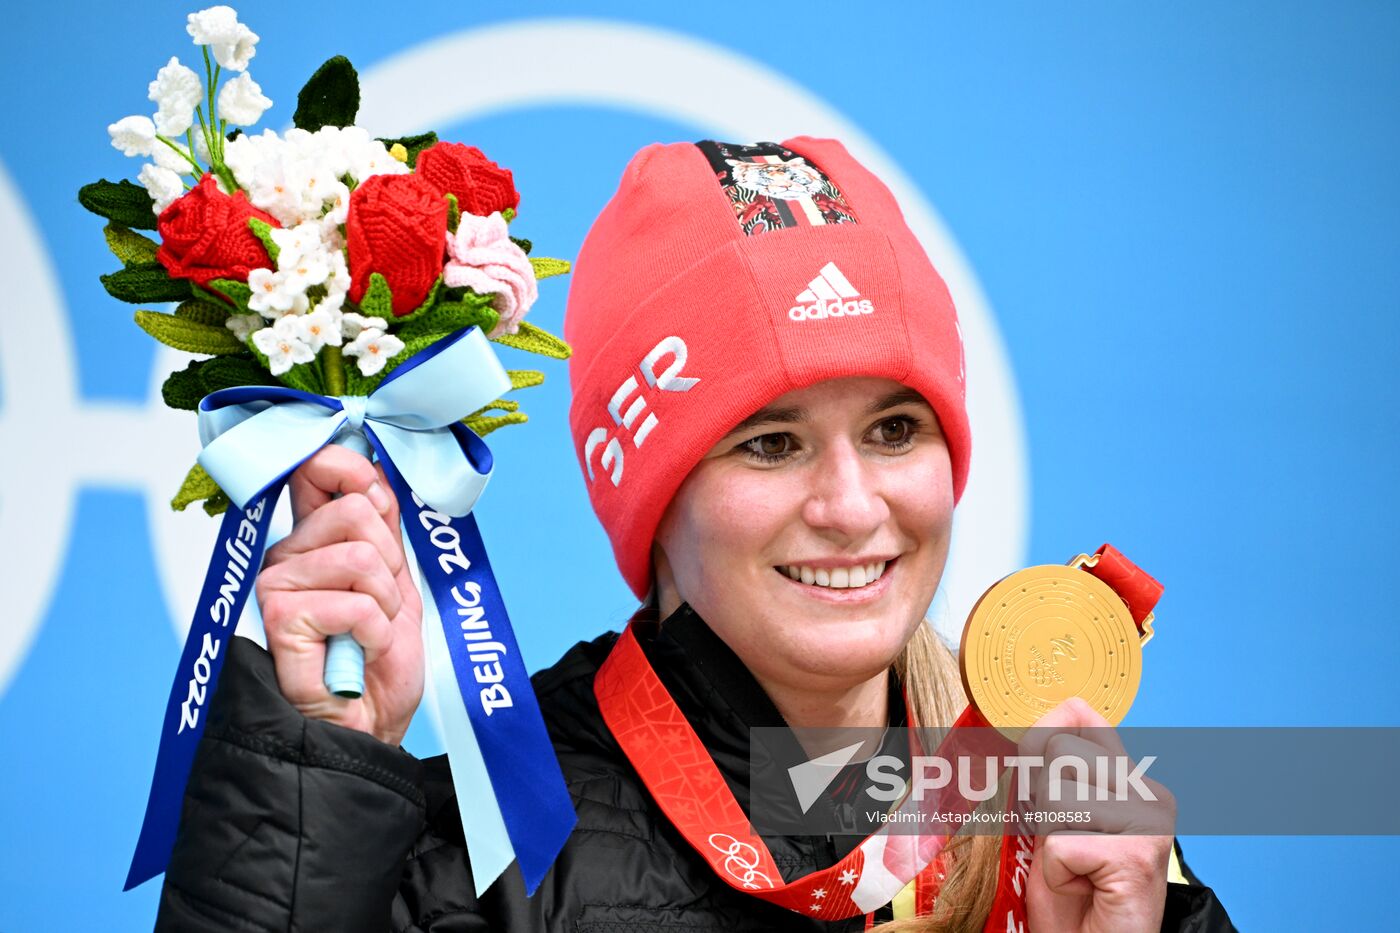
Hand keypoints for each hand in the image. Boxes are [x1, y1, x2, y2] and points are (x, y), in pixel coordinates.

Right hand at [256, 444, 423, 744]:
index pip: (318, 469)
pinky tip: (358, 653)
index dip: (356, 473)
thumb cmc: (377, 659)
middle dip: (390, 563)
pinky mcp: (279, 617)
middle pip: (355, 510)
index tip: (381, 506)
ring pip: (360, 555)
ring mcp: (276, 584)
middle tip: (381, 606)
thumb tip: (375, 473)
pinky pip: (356, 603)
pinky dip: (375, 632)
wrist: (369, 724)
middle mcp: (286, 554)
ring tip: (369, 633)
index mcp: (312, 538)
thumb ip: (384, 526)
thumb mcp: (396, 580)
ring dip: (385, 603)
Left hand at [1021, 698, 1175, 932]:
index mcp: (1133, 777)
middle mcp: (1151, 793)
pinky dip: (1058, 873)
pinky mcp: (1136, 854)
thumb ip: (1054, 768)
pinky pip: (1060, 844)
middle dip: (1044, 803)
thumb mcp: (1056, 817)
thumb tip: (1047, 716)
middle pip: (1058, 753)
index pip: (1079, 716)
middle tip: (1067, 843)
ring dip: (1051, 840)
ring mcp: (1149, 822)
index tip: (1042, 784)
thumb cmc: (1075, 891)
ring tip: (1078, 866)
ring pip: (1055, 795)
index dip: (1042, 744)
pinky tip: (1084, 886)